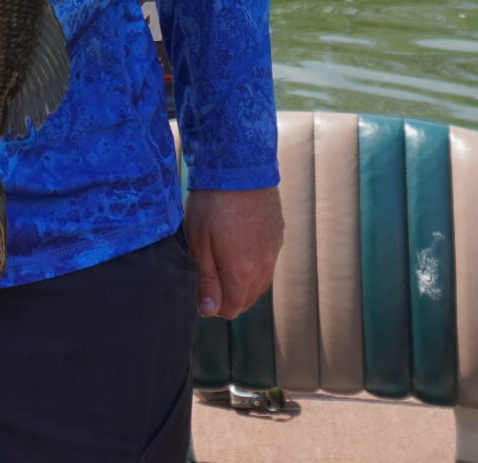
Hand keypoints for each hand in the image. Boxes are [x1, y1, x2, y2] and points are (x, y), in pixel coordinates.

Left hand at [185, 186, 282, 319]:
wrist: (240, 167)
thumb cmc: (212, 203)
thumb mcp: (199, 242)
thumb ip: (206, 280)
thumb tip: (208, 311)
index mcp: (241, 272)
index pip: (231, 309)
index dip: (213, 306)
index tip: (200, 290)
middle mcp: (263, 267)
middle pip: (247, 300)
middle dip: (228, 297)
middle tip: (209, 274)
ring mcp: (274, 251)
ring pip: (260, 284)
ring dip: (242, 283)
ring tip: (223, 261)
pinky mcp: (279, 237)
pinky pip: (267, 264)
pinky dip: (254, 266)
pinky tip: (239, 247)